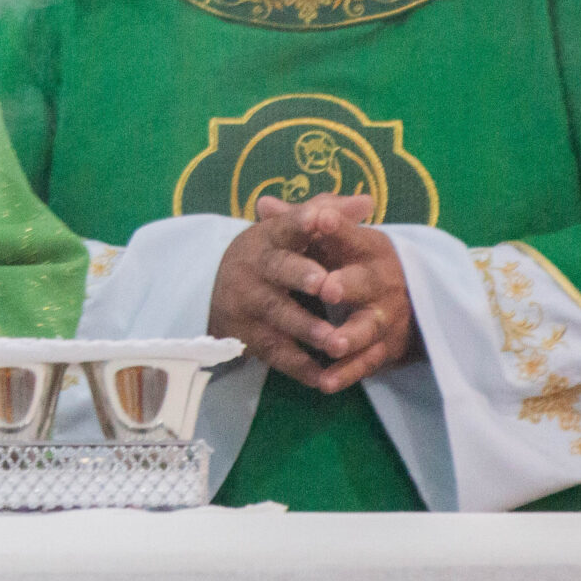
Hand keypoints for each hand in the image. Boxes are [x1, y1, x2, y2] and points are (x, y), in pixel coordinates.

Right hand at [207, 194, 372, 390]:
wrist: (212, 288)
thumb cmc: (269, 254)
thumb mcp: (287, 230)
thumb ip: (327, 213)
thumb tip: (368, 202)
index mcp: (268, 237)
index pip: (285, 225)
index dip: (302, 221)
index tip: (321, 218)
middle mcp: (255, 268)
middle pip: (278, 270)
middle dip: (301, 277)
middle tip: (328, 287)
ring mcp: (250, 304)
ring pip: (279, 316)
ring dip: (307, 329)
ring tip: (336, 341)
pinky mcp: (249, 336)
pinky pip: (276, 353)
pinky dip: (300, 367)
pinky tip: (325, 378)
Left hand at [307, 208, 420, 392]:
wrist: (403, 300)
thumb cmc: (354, 262)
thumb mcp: (333, 240)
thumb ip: (301, 223)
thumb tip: (263, 204)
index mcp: (369, 248)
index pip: (354, 235)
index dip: (339, 227)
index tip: (321, 218)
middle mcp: (382, 281)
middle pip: (367, 283)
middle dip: (347, 285)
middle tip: (326, 289)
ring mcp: (385, 316)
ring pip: (369, 327)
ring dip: (350, 336)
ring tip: (331, 344)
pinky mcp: (385, 348)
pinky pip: (367, 363)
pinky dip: (348, 374)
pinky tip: (325, 383)